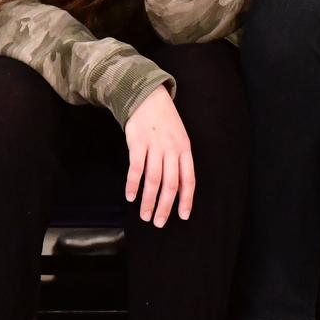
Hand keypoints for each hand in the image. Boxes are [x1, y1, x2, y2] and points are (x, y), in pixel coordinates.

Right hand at [122, 85, 194, 225]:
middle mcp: (171, 149)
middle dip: (165, 206)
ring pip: (153, 180)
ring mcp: (154, 146)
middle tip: (159, 222)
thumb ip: (179, 160)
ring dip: (148, 200)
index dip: (186, 200)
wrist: (147, 96)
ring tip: (145, 215)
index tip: (183, 216)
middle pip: (170, 184)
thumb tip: (177, 187)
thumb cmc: (164, 121)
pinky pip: (136, 168)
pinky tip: (130, 195)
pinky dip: (133, 184)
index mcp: (184, 150)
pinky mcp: (138, 142)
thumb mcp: (179, 137)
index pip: (189, 180)